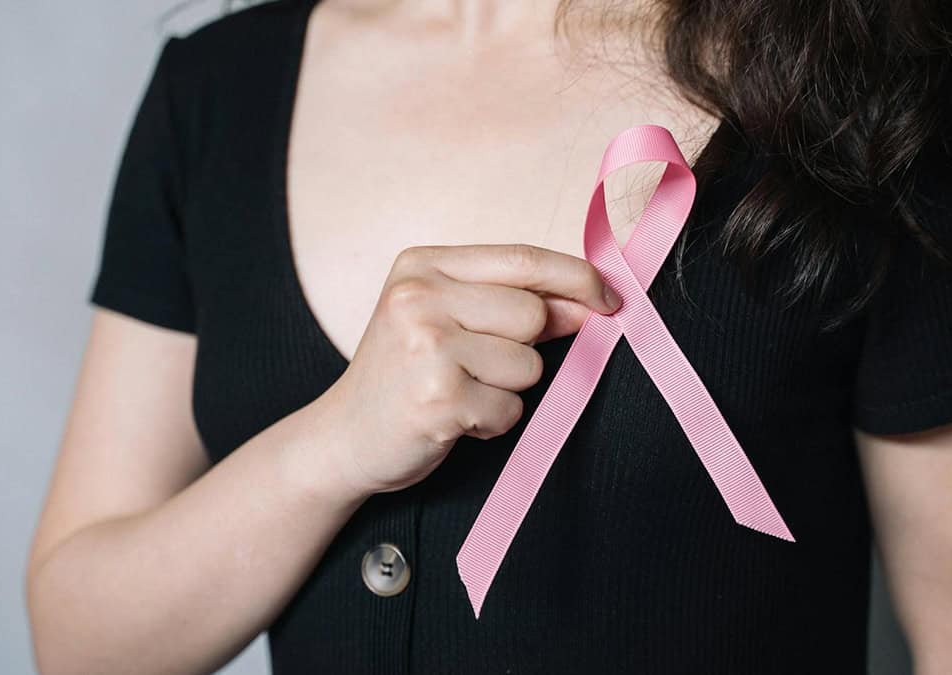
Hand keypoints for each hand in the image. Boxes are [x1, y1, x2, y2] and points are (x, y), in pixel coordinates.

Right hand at [314, 243, 621, 497]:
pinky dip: (491, 423)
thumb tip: (590, 301)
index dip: (577, 278)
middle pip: (532, 314)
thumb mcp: (442, 317)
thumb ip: (508, 301)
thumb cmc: (403, 375)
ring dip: (506, 390)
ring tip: (458, 392)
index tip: (609, 299)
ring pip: (528, 365)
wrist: (343, 438)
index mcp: (421, 265)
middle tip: (477, 366)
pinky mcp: (438, 399)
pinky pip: (510, 410)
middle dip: (525, 348)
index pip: (522, 259)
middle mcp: (418, 298)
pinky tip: (452, 419)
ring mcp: (425, 347)